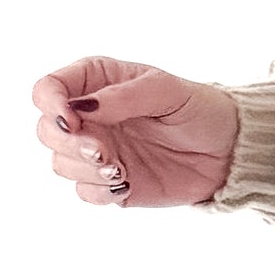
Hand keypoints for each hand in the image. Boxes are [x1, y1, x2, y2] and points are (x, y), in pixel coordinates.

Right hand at [30, 58, 241, 206]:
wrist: (228, 152)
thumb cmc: (200, 110)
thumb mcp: (168, 92)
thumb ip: (124, 96)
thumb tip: (82, 108)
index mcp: (99, 82)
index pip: (50, 87)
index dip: (50, 102)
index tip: (71, 119)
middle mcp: (91, 117)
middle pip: (47, 129)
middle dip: (68, 142)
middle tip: (103, 151)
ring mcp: (98, 151)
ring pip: (60, 163)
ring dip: (85, 169)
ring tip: (121, 168)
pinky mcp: (109, 183)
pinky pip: (84, 192)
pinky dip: (100, 191)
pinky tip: (127, 183)